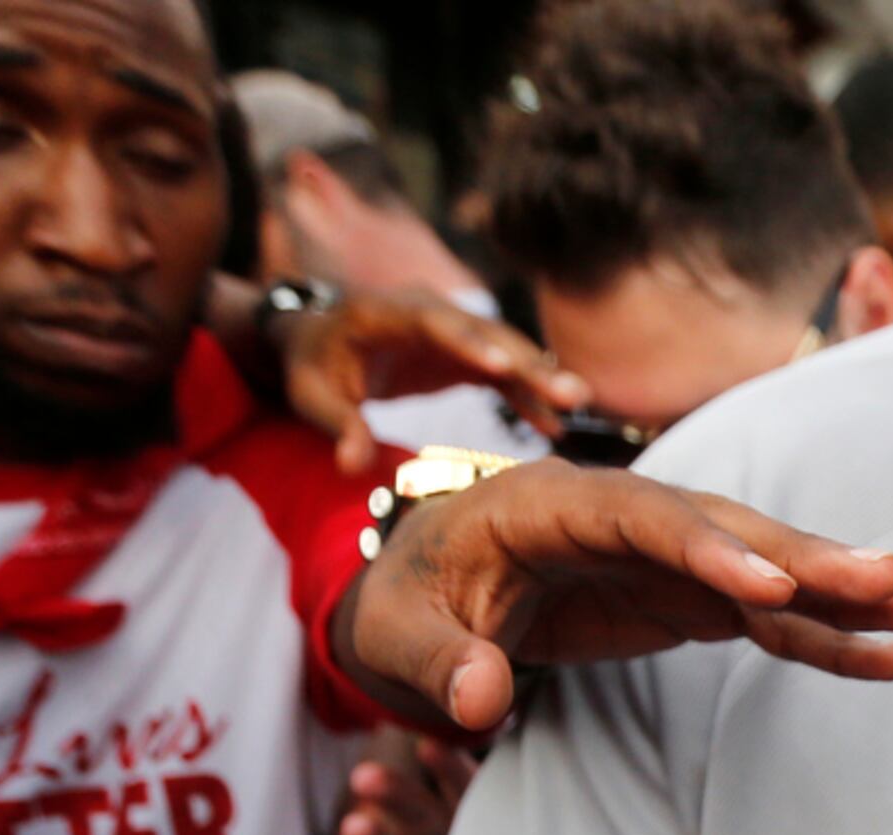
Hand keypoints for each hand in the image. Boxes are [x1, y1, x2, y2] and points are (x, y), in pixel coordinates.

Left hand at [271, 287, 590, 478]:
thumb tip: (352, 466)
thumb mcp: (313, 397)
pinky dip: (526, 394)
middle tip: (571, 392)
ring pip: (503, 348)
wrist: (318, 343)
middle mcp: (425, 310)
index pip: (432, 324)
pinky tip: (554, 423)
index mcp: (383, 312)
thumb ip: (338, 426)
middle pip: (483, 334)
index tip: (504, 366)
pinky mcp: (463, 350)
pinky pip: (502, 370)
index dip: (469, 343)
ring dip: (540, 375)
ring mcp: (449, 328)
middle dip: (528, 363)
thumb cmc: (312, 368)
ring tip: (579, 402)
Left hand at [342, 461, 892, 733]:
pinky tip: (885, 655)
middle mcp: (621, 515)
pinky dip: (821, 636)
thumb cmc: (406, 603)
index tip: (772, 588)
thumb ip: (437, 660)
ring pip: (760, 567)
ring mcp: (663, 555)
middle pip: (723, 529)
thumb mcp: (393, 634)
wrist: (425, 592)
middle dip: (805, 556)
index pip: (638, 519)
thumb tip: (482, 699)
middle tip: (888, 578)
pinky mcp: (687, 596)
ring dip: (835, 590)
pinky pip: (765, 617)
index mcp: (545, 504)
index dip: (707, 550)